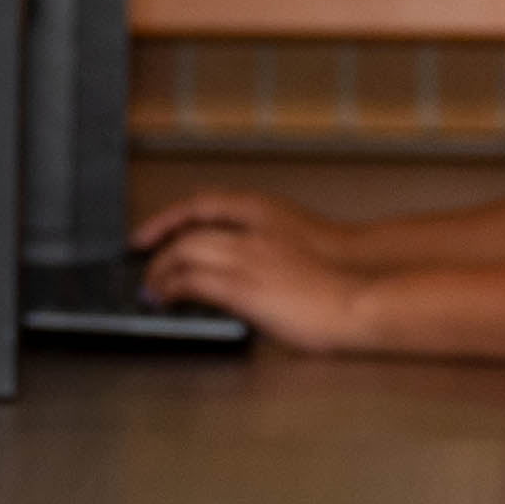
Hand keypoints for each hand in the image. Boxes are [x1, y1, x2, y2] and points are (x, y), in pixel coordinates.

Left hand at [131, 222, 384, 349]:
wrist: (359, 296)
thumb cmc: (338, 276)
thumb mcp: (296, 242)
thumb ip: (265, 244)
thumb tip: (239, 262)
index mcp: (265, 211)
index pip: (202, 204)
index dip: (168, 218)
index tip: (148, 233)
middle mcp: (250, 229)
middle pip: (187, 231)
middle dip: (159, 250)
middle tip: (145, 269)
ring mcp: (245, 258)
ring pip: (183, 254)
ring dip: (160, 272)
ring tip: (151, 289)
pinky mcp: (241, 288)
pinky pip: (192, 282)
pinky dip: (171, 289)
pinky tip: (165, 299)